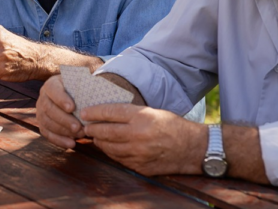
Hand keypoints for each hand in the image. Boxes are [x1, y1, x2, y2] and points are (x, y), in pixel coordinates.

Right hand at [36, 75, 84, 148]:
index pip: (53, 89)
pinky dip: (59, 140)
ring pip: (47, 122)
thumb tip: (96, 88)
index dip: (61, 99)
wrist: (74, 98)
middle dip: (63, 119)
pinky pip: (47, 134)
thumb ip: (85, 86)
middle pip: (49, 108)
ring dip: (63, 131)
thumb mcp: (81, 84)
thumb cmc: (80, 91)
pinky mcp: (42, 124)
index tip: (72, 108)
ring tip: (79, 135)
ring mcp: (41, 111)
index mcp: (52, 84)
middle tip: (78, 127)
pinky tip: (71, 144)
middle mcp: (43, 97)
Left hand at [82, 104, 206, 175]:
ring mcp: (138, 153)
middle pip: (105, 131)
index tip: (85, 112)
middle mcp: (138, 135)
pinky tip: (108, 147)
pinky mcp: (140, 166)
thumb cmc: (172, 126)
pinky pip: (118, 159)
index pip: (111, 112)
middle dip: (92, 128)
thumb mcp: (152, 111)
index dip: (94, 112)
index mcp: (142, 117)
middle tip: (85, 125)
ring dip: (99, 141)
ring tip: (94, 136)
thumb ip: (130, 113)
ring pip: (109, 147)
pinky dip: (110, 152)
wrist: (192, 148)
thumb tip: (106, 112)